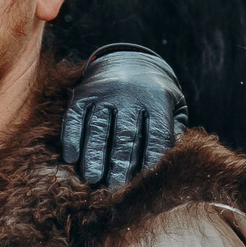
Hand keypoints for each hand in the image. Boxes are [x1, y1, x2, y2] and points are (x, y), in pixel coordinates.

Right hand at [60, 44, 186, 186]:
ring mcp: (104, 92)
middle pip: (125, 134)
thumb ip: (174, 131)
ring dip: (94, 154)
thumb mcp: (174, 105)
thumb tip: (169, 162)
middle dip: (120, 163)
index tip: (145, 183)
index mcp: (157, 99)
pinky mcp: (83, 92)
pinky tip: (70, 158)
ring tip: (92, 178)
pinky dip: (71, 137)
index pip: (157, 135)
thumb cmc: (155, 95)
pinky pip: (74, 116)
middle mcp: (130, 94)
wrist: (129, 60)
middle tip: (115, 187)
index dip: (152, 160)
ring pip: (98, 126)